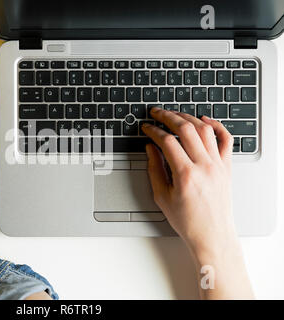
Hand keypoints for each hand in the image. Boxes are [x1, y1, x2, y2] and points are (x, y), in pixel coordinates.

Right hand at [142, 107, 252, 298]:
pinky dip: (216, 126)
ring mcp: (218, 165)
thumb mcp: (162, 196)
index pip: (167, 141)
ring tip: (175, 115)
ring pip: (204, 130)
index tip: (146, 127)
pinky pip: (225, 139)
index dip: (153, 130)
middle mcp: (204, 166)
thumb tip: (150, 148)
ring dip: (188, 118)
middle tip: (157, 113)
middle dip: (168, 116)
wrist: (212, 234)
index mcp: (185, 175)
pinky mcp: (226, 166)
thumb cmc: (187, 220)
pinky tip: (205, 120)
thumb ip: (154, 169)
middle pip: (186, 129)